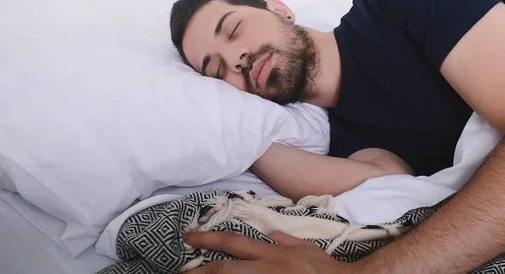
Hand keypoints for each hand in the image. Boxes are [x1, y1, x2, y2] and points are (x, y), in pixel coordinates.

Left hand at [184, 231, 365, 273]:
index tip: (189, 237)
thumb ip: (286, 242)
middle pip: (224, 269)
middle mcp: (264, 270)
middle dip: (198, 271)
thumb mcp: (307, 250)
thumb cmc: (325, 270)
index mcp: (271, 254)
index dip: (209, 239)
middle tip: (179, 272)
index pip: (234, 243)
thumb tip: (269, 235)